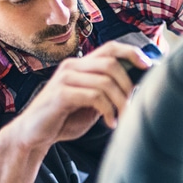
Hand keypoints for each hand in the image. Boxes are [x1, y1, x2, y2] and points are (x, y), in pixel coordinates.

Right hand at [12, 41, 152, 149]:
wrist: (34, 134)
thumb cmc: (64, 118)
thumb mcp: (91, 102)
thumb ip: (107, 92)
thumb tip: (136, 87)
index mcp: (80, 65)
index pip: (110, 48)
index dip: (131, 52)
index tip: (148, 65)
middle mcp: (72, 66)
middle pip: (111, 64)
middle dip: (128, 85)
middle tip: (131, 106)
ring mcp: (65, 78)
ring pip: (105, 81)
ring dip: (120, 102)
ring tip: (121, 118)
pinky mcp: (61, 94)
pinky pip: (94, 96)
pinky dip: (108, 110)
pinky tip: (110, 123)